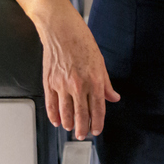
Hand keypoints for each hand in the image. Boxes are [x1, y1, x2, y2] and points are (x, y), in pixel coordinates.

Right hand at [36, 4, 120, 139]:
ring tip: (70, 129)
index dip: (97, 123)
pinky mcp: (49, 82)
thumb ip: (106, 83)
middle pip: (81, 115)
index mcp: (94, 80)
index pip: (98, 109)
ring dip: (68, 124)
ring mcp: (62, 85)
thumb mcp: (100, 61)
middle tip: (82, 135)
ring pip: (65, 113)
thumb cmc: (81, 41)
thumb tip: (113, 97)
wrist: (61, 29)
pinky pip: (51, 105)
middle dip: (82, 129)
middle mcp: (78, 85)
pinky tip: (57, 121)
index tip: (96, 130)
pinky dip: (54, 116)